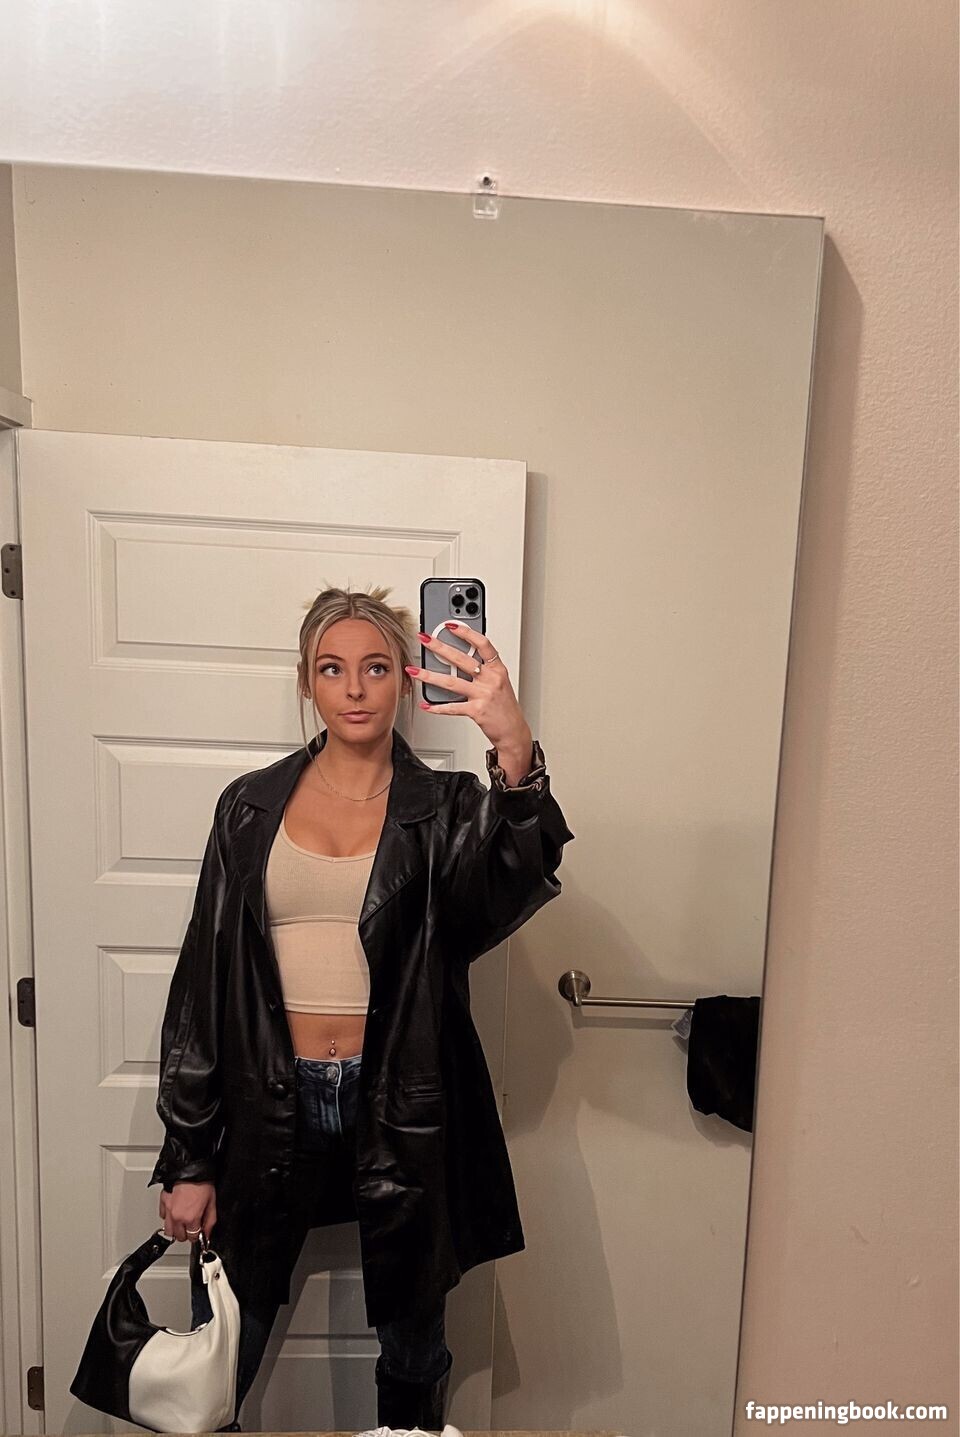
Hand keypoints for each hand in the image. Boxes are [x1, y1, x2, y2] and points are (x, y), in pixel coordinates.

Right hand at [159, 1181, 217, 1242]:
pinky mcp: (163, 1202)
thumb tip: (207, 1233)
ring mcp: (168, 1210)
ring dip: (176, 1229)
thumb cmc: (202, 1182)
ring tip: (182, 1222)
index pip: (192, 1238)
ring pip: (168, 1231)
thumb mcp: (212, 1203)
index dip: (197, 1235)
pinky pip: (163, 1217)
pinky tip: (175, 1212)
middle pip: (179, 1237)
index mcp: (191, 1218)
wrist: (191, 1167)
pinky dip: (168, 1217)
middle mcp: (177, 1217)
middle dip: (186, 1234)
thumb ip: (210, 1221)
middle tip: (192, 1226)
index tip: (199, 1231)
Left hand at [408, 623, 531, 756]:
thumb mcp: (499, 682)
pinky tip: (425, 704)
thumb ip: (483, 669)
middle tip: (425, 639)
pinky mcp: (476, 711)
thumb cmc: (504, 707)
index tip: (451, 625)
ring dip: (429, 675)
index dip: (466, 633)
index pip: (482, 644)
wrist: (513, 731)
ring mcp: (483, 695)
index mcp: (497, 669)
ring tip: (414, 670)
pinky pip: (452, 707)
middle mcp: (490, 679)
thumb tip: (460, 657)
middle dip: (440, 647)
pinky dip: (436, 707)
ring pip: (451, 682)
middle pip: (461, 659)